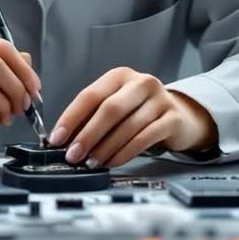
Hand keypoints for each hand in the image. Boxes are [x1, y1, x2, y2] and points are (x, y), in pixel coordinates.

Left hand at [48, 67, 216, 167]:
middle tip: (73, 155)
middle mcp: (141, 82)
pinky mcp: (172, 118)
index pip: (90, 95)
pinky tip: (113, 162)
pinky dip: (125, 152)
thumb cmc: (140, 112)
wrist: (181, 115)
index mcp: (120, 76)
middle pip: (109, 109)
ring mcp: (160, 99)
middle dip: (88, 135)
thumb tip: (64, 140)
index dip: (71, 118)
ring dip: (106, 148)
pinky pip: (145, 137)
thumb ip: (92, 118)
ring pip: (127, 125)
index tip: (57, 138)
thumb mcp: (116, 106)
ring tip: (91, 163)